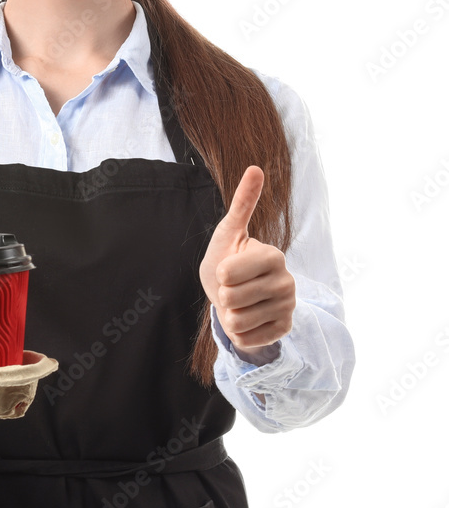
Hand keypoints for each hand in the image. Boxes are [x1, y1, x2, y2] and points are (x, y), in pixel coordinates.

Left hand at [199, 166, 294, 360]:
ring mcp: (288, 308)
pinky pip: (246, 340)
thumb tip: (255, 167)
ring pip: (237, 322)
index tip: (226, 269)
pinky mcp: (284, 331)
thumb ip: (242, 202)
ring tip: (238, 303)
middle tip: (232, 288)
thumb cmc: (227, 260)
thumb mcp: (229, 232)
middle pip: (231, 299)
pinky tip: (247, 319)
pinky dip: (238, 333)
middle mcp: (288, 282)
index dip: (219, 274)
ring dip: (229, 315)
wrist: (234, 295)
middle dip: (222, 295)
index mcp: (275, 256)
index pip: (228, 274)